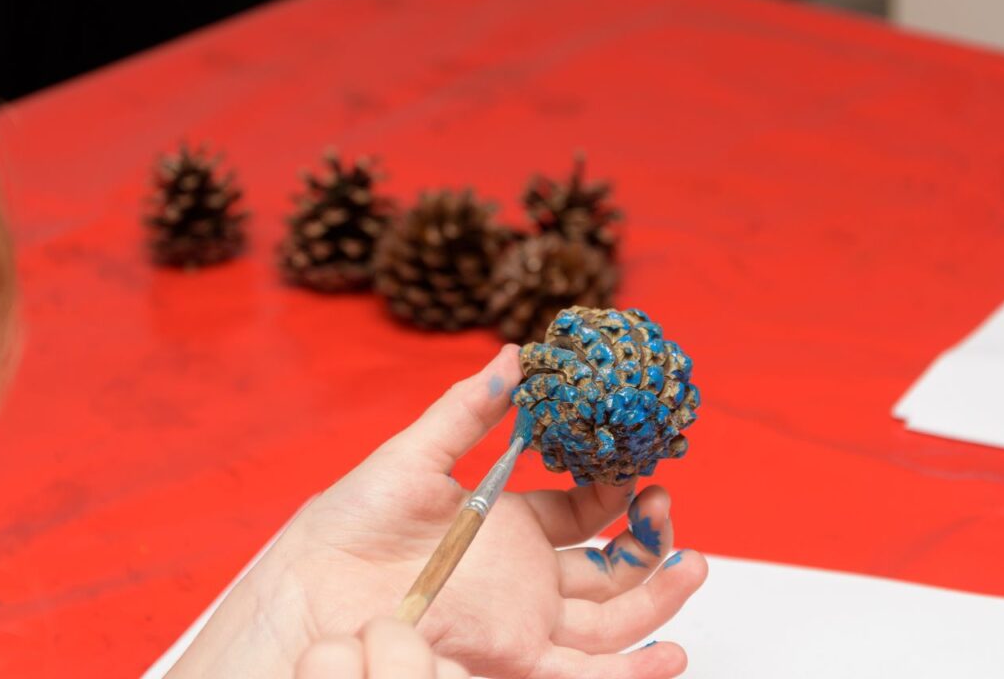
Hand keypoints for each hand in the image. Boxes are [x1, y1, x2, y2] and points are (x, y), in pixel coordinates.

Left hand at [169, 345, 707, 678]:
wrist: (309, 586)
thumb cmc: (351, 521)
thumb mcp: (418, 455)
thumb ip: (470, 411)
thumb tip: (515, 356)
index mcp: (509, 525)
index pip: (583, 510)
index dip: (616, 488)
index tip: (639, 459)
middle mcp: (525, 577)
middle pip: (610, 567)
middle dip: (650, 541)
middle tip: (669, 507)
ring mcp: (524, 620)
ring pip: (612, 620)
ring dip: (658, 597)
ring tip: (693, 563)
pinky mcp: (512, 659)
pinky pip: (584, 674)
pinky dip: (632, 672)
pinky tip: (674, 653)